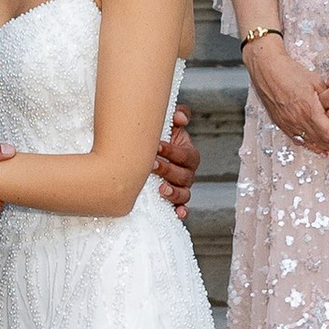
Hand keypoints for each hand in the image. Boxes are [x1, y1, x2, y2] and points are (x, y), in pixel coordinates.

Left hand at [153, 104, 197, 223]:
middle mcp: (187, 172)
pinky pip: (181, 209)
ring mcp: (181, 188)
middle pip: (185, 175)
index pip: (187, 155)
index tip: (156, 146)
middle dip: (168, 170)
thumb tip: (180, 117)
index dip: (173, 151)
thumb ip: (177, 115)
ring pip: (185, 194)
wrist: (140, 153)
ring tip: (161, 189)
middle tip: (152, 165)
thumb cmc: (155, 137)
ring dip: (174, 192)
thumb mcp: (166, 123)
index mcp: (187, 154)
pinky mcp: (173, 201)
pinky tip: (177, 214)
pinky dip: (181, 212)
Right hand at [240, 36, 328, 156]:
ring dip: (327, 150)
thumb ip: (328, 97)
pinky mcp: (282, 124)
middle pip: (322, 141)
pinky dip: (312, 146)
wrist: (267, 70)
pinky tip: (320, 150)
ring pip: (312, 143)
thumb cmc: (289, 72)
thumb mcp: (315, 81)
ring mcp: (289, 124)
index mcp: (309, 109)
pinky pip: (299, 140)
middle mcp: (299, 120)